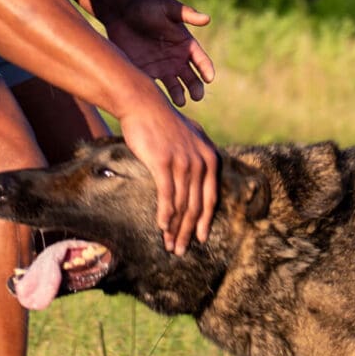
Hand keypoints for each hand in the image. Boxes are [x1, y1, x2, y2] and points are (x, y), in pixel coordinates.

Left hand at [105, 0, 214, 106]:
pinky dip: (158, 94)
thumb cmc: (147, 7)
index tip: (209, 78)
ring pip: (175, 87)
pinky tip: (159, 98)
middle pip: (191, 78)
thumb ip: (186, 13)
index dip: (206, 69)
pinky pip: (154, 86)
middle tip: (197, 96)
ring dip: (179, 95)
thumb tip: (207, 18)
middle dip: (195, 88)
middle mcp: (177, 60)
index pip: (201, 61)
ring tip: (179, 101)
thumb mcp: (168, 8)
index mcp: (186, 45)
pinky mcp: (146, 73)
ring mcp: (162, 68)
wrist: (121, 13)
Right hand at [117, 99, 218, 254]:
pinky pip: (166, 195)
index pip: (211, 198)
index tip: (200, 239)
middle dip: (188, 232)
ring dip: (174, 228)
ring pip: (182, 204)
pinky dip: (164, 213)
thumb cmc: (163, 123)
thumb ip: (198, 156)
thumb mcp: (190, 137)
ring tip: (168, 244)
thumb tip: (200, 175)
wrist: (143, 104)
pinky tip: (160, 226)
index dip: (205, 222)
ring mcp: (184, 162)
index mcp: (210, 158)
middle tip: (180, 250)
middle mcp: (201, 162)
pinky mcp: (164, 162)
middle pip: (196, 206)